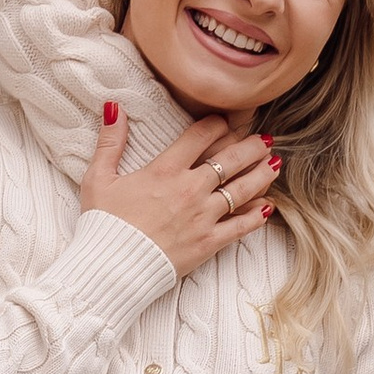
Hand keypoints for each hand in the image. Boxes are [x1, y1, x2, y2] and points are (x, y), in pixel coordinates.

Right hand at [80, 105, 275, 280]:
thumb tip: (115, 107)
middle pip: (230, 159)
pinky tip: (267, 207)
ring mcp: (202, 216)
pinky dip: (256, 215)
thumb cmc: (104, 223)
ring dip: (261, 174)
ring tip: (274, 164)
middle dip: (251, 146)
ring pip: (242, 189)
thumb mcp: (99, 177)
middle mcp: (190, 189)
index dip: (217, 124)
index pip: (200, 135)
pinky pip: (240, 226)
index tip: (226, 121)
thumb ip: (110, 141)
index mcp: (165, 170)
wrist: (111, 266)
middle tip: (265, 139)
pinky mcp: (208, 242)